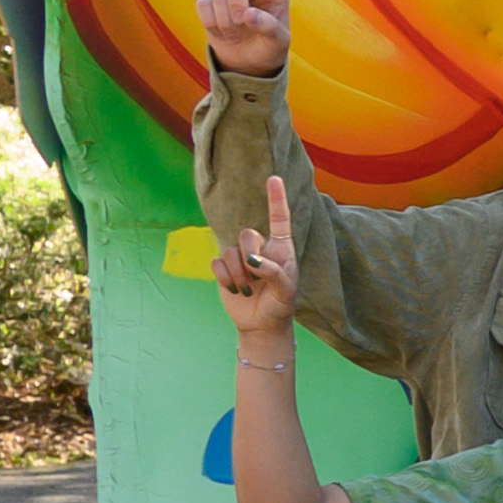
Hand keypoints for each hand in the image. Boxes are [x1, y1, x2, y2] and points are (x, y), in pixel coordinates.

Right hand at [210, 166, 302, 339]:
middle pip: (247, 234)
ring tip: (249, 289)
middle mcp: (260, 248)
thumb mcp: (285, 290)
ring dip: (238, 274)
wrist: (261, 324)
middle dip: (250, 256)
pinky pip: (217, 263)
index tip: (273, 178)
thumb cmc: (280, 304)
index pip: (279, 218)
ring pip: (230, 251)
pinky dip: (226, 279)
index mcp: (281, 248)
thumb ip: (273, 272)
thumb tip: (251, 260)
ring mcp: (240, 257)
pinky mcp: (224, 269)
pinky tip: (236, 290)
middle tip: (257, 278)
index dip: (276, 198)